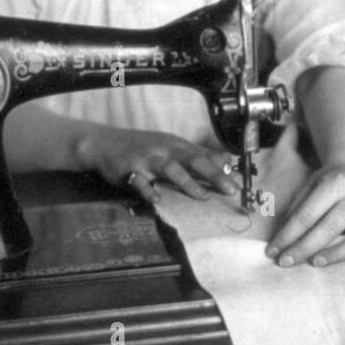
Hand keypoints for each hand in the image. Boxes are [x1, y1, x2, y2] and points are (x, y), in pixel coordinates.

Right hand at [77, 127, 239, 203]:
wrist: (105, 143)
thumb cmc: (142, 147)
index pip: (205, 155)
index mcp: (177, 145)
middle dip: (213, 174)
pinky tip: (157, 200)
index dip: (223, 169)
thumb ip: (193, 156)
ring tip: (202, 196)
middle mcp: (165, 149)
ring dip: (188, 182)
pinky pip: (140, 181)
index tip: (240, 182)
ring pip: (171, 168)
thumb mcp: (169, 147)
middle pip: (194, 160)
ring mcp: (148, 158)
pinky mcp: (129, 169)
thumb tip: (224, 163)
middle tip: (230, 190)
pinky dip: (149, 190)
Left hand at [265, 162, 344, 267]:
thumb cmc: (325, 185)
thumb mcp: (307, 187)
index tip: (272, 252)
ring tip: (315, 263)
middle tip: (285, 262)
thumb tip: (281, 243)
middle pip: (331, 227)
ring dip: (338, 254)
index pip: (307, 214)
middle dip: (304, 247)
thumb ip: (296, 212)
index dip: (287, 234)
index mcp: (336, 183)